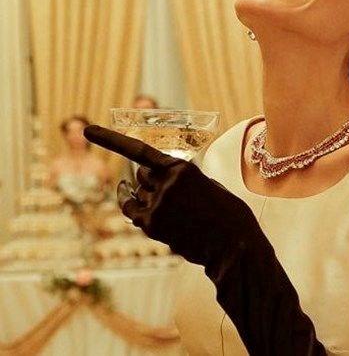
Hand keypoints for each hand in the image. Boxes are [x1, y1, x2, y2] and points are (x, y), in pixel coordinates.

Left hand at [84, 125, 257, 266]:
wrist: (233, 245)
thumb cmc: (228, 215)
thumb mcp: (209, 186)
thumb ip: (183, 180)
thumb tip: (157, 188)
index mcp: (182, 168)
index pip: (139, 151)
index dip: (110, 140)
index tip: (87, 130)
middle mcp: (165, 183)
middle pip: (142, 175)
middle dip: (152, 181)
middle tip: (174, 195)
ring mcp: (156, 204)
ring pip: (139, 194)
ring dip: (151, 199)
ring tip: (178, 214)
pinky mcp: (151, 224)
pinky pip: (133, 212)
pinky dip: (136, 210)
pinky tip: (149, 215)